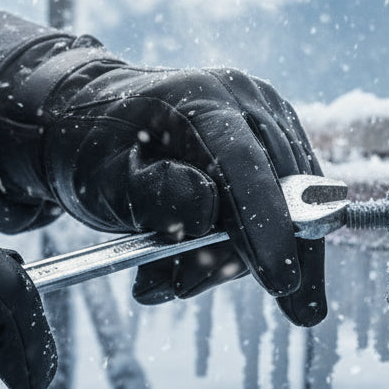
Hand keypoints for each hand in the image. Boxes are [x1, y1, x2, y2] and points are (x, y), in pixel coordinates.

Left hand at [0, 46, 326, 325]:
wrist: (96, 121)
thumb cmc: (96, 149)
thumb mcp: (103, 176)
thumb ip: (150, 194)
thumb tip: (205, 214)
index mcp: (201, 98)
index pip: (245, 166)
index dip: (266, 226)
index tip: (280, 282)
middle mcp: (247, 102)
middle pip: (282, 192)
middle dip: (254, 259)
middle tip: (189, 289)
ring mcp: (269, 122)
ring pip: (292, 207)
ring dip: (239, 258)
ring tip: (179, 276)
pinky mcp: (277, 147)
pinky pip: (286, 208)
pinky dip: (252, 248)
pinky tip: (208, 263)